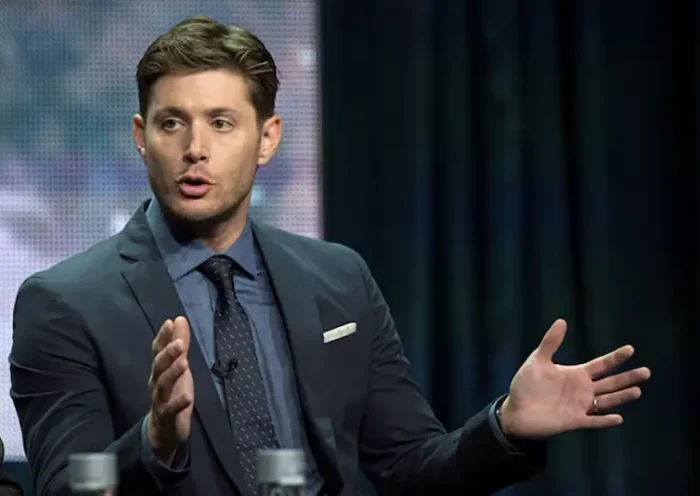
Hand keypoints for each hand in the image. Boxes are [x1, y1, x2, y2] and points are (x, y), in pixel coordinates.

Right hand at [147, 316, 193, 463]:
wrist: (164, 429)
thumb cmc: (172, 392)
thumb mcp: (179, 365)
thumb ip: (179, 343)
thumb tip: (179, 319)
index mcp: (159, 370)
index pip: (158, 351)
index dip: (163, 337)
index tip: (170, 322)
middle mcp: (156, 383)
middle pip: (159, 367)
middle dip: (168, 354)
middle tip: (180, 342)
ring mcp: (160, 400)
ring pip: (163, 386)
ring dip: (173, 374)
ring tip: (184, 363)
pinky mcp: (166, 417)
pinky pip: (170, 410)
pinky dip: (178, 403)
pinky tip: (188, 398)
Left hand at [498, 319, 650, 439]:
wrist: (516, 410)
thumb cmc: (526, 385)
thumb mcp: (537, 360)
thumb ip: (550, 343)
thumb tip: (561, 321)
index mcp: (576, 374)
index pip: (601, 365)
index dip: (615, 358)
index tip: (631, 349)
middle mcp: (583, 390)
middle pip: (610, 383)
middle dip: (628, 377)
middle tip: (647, 371)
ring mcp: (580, 406)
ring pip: (607, 401)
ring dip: (621, 397)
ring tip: (638, 391)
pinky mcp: (574, 421)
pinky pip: (594, 421)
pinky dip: (605, 420)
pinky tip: (618, 418)